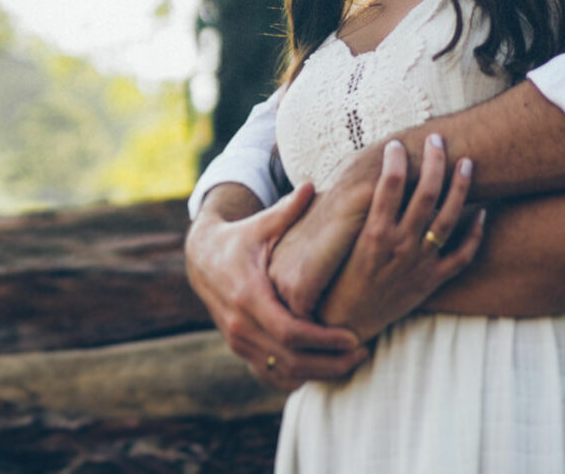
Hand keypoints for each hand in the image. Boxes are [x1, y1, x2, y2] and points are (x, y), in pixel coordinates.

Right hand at [185, 182, 368, 390]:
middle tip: (363, 353)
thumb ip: (287, 210)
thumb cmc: (240, 238)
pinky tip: (323, 370)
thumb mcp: (261, 224)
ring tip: (351, 362)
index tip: (353, 337)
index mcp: (248, 295)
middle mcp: (240, 324)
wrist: (202, 259)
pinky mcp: (240, 350)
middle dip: (329, 362)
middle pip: (289, 360)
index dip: (323, 340)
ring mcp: (238, 342)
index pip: (289, 332)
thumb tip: (311, 185)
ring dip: (318, 373)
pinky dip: (297, 379)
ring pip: (281, 373)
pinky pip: (270, 376)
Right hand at [316, 135, 484, 342]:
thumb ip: (347, 214)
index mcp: (372, 234)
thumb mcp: (336, 245)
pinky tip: (483, 214)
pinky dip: (475, 234)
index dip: (396, 160)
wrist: (346, 325)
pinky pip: (462, 256)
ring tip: (466, 163)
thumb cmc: (335, 281)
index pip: (389, 186)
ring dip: (460, 188)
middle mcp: (399, 246)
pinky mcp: (432, 281)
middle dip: (434, 162)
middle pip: (425, 194)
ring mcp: (419, 264)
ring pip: (448, 219)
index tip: (398, 143)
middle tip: (438, 140)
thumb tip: (341, 178)